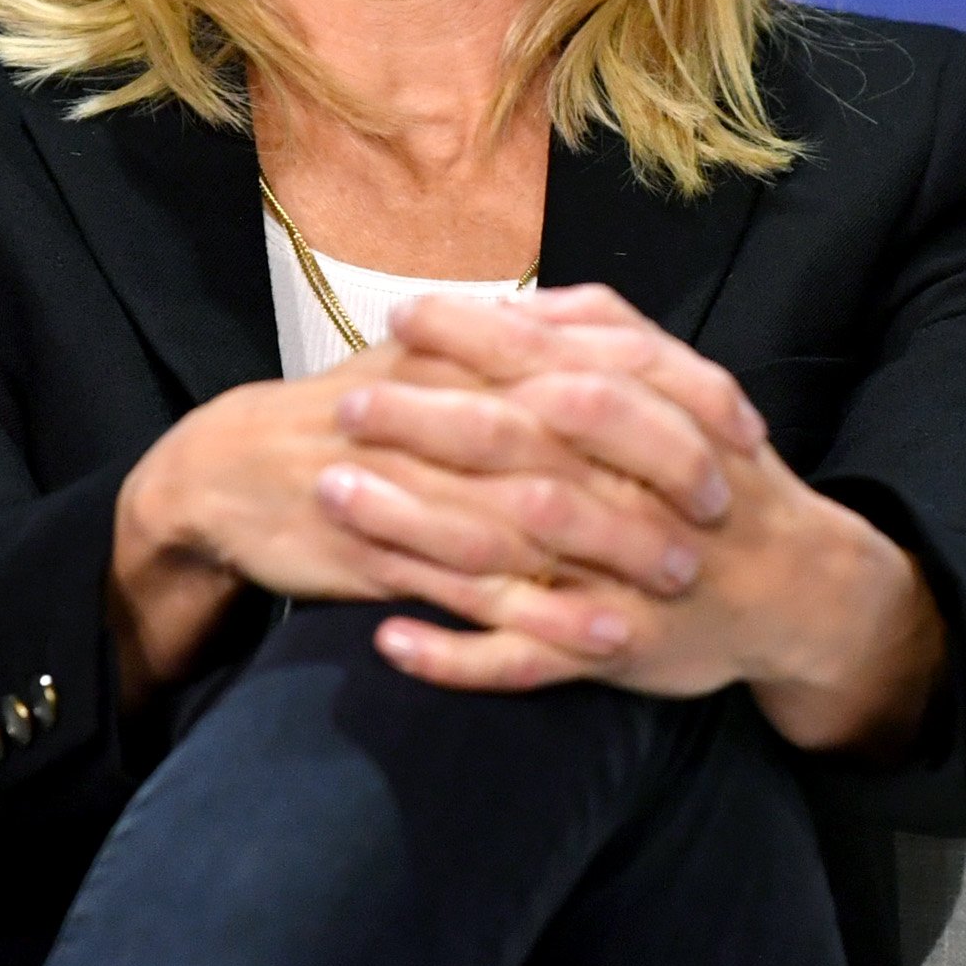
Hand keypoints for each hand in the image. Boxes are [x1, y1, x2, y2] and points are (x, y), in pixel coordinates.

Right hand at [106, 327, 724, 697]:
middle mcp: (441, 410)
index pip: (587, 360)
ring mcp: (412, 486)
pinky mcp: (384, 555)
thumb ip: (510, 344)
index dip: (668, 392)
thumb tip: (605, 328)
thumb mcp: (426, 362)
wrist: (226, 469)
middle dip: (655, 469)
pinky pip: (476, 592)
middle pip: (570, 433)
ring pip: (530, 516)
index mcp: (461, 354)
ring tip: (685, 577)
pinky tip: (604, 638)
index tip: (739, 424)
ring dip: (614, 548)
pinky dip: (544, 615)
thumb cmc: (346, 417)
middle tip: (726, 506)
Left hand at [334, 285, 945, 756]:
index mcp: (646, 420)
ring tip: (335, 496)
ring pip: (506, 551)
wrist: (796, 587)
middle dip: (425, 423)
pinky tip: (387, 639)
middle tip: (345, 404)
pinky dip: (455, 655)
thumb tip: (517, 300)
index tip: (400, 315)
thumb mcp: (686, 383)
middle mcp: (627, 496)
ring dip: (415, 526)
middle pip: (516, 450)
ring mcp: (614, 580)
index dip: (473, 338)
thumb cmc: (719, 471)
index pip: (549, 364)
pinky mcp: (606, 652)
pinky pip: (521, 660)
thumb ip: (606, 332)